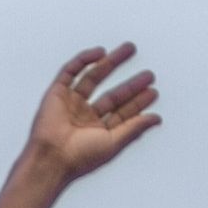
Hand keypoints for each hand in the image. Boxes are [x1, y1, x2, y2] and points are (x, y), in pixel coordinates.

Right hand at [26, 42, 159, 183]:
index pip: (122, 112)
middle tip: (149, 74)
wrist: (51, 157)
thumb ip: (134, 128)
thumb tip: (156, 118)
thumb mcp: (113, 142)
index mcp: (97, 131)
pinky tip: (100, 53)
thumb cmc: (79, 157)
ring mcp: (71, 104)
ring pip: (94, 77)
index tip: (153, 91)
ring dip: (111, 62)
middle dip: (130, 84)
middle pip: (112, 95)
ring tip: (130, 49)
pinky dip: (84, 60)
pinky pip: (71, 71)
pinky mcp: (56, 93)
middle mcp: (85, 117)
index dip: (138, 102)